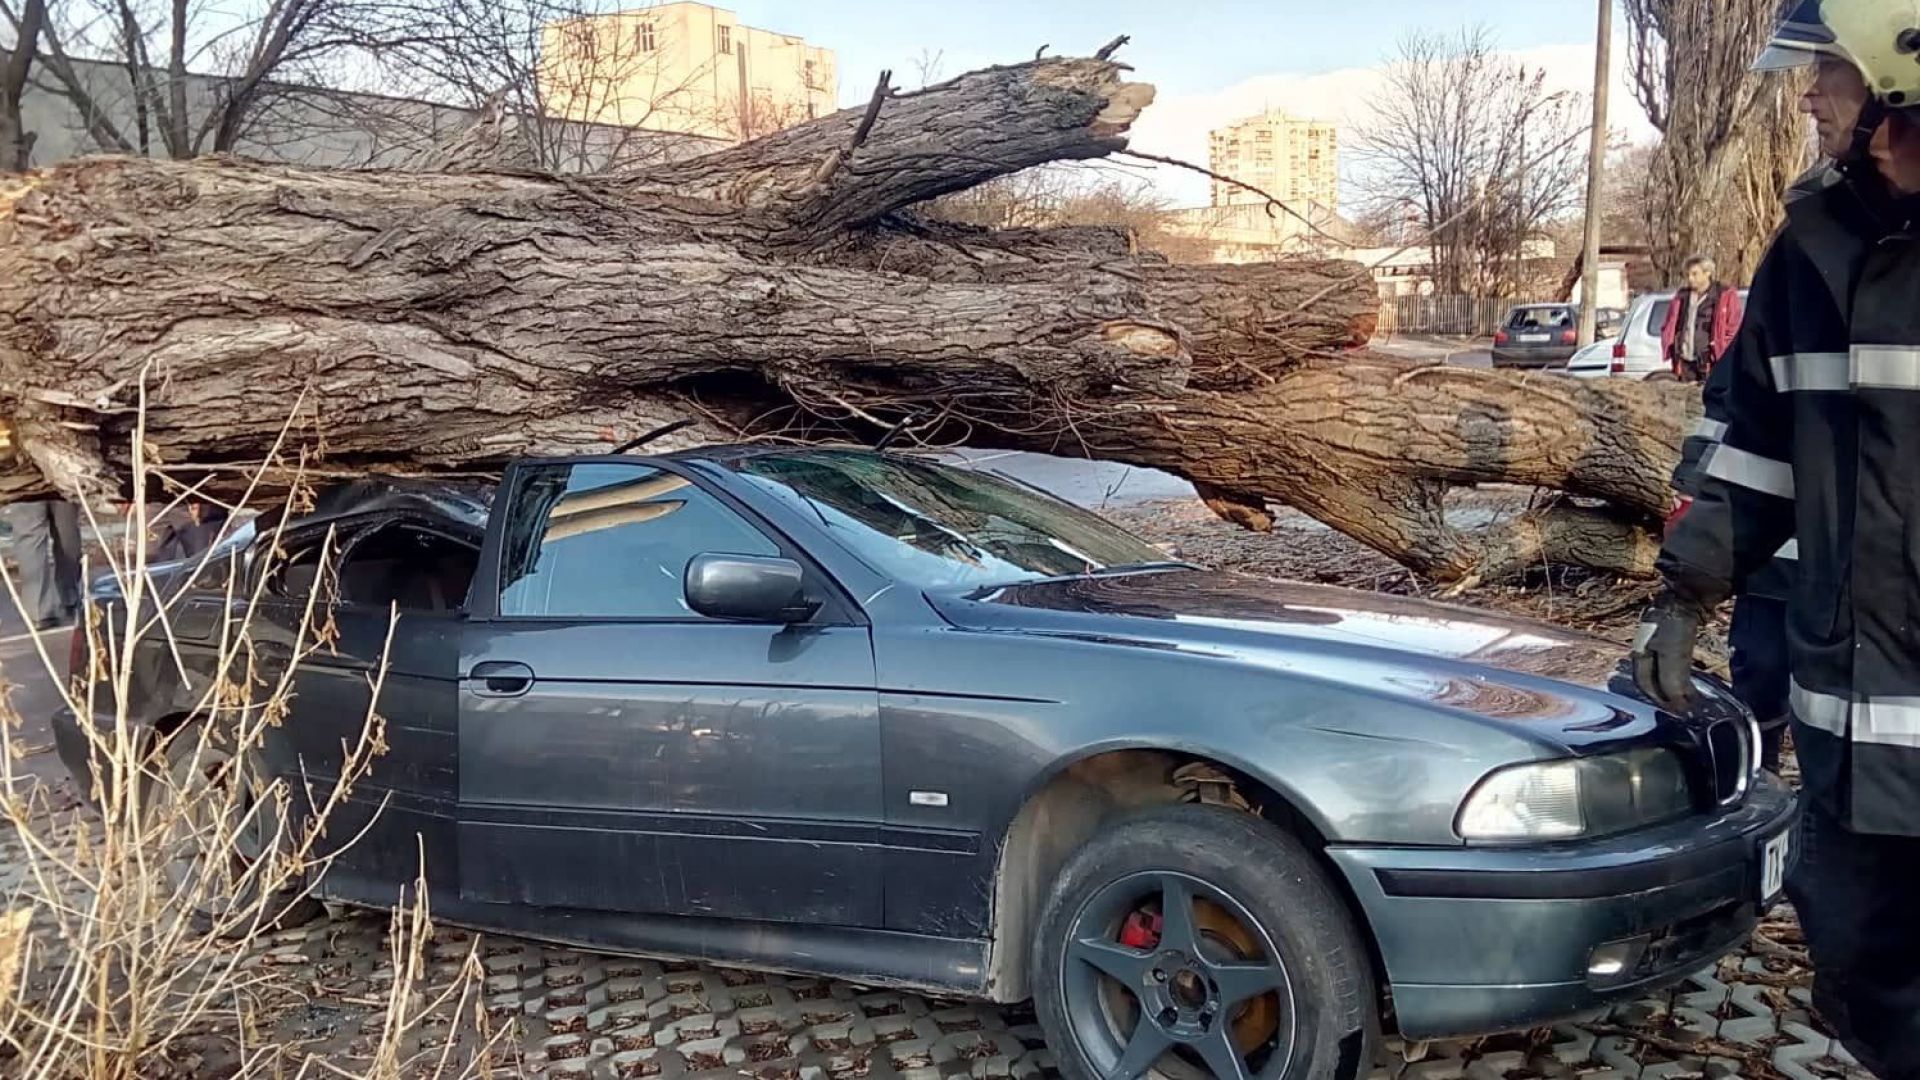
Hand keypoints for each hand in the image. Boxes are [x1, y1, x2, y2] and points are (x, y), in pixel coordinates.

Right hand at [1631, 594, 1708, 712]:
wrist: (1688, 591)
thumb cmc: (1675, 623)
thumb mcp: (1673, 655)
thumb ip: (1672, 681)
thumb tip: (1678, 704)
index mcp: (1638, 652)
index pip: (1644, 685)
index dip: (1660, 700)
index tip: (1679, 711)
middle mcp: (1644, 647)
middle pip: (1652, 679)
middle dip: (1667, 695)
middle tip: (1685, 707)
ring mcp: (1657, 639)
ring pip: (1663, 670)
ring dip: (1675, 685)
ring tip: (1689, 695)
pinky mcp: (1672, 633)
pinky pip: (1674, 660)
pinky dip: (1681, 673)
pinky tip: (1690, 675)